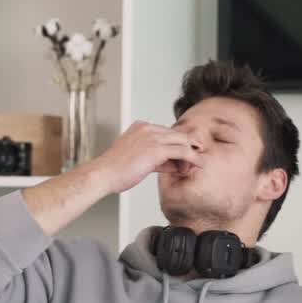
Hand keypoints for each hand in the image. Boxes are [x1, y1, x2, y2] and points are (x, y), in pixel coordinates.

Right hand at [87, 120, 201, 194]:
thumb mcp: (137, 159)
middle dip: (187, 148)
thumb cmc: (116, 170)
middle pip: (178, 134)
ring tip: (196, 165)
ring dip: (192, 154)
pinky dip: (193, 158)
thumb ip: (157, 158)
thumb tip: (175, 164)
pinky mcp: (156, 149)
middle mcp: (148, 128)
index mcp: (141, 127)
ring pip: (183, 141)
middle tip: (192, 163)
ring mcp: (152, 137)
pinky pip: (182, 151)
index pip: (167, 133)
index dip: (177, 146)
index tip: (182, 159)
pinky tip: (198, 165)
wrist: (103, 175)